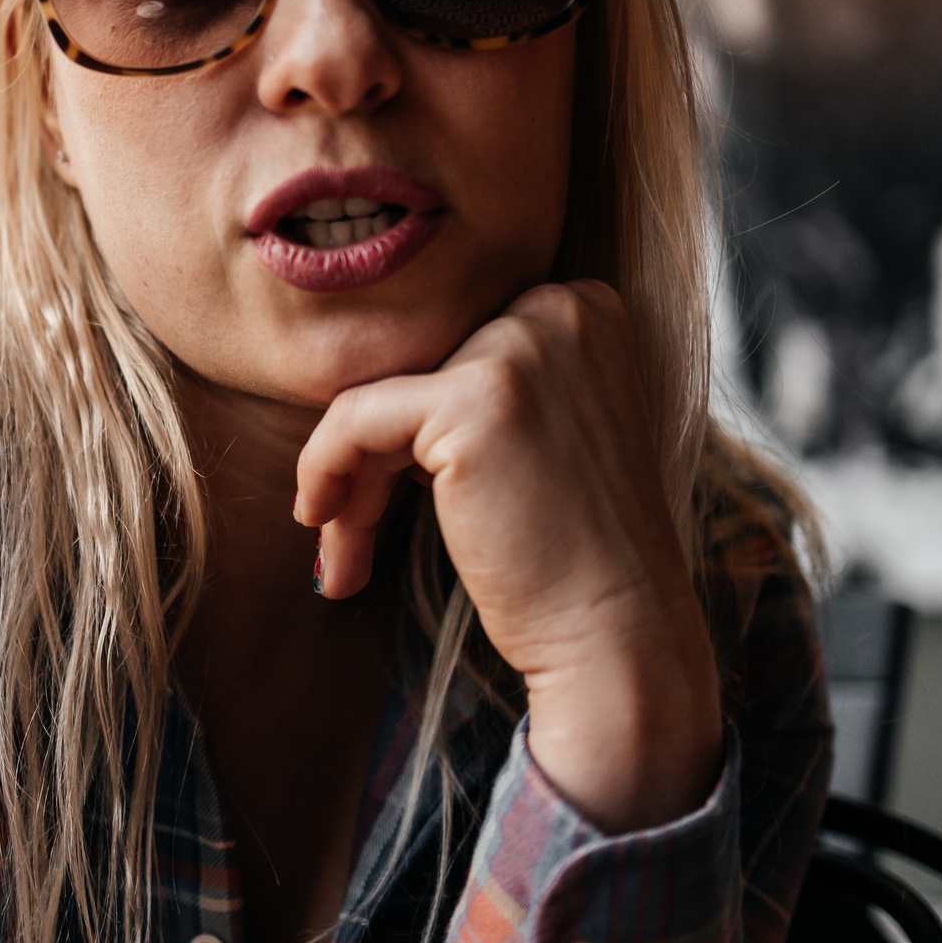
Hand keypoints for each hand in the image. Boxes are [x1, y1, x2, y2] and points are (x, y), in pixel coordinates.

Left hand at [293, 281, 721, 831]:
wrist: (620, 634)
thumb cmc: (577, 556)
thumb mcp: (541, 439)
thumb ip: (479, 390)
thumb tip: (364, 385)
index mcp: (584, 307)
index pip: (453, 346)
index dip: (412, 429)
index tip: (395, 498)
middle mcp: (561, 308)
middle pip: (416, 369)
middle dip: (375, 459)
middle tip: (350, 537)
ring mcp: (522, 348)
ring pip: (380, 398)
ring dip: (350, 482)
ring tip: (343, 559)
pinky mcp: (475, 400)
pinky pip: (354, 420)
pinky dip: (323, 470)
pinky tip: (321, 525)